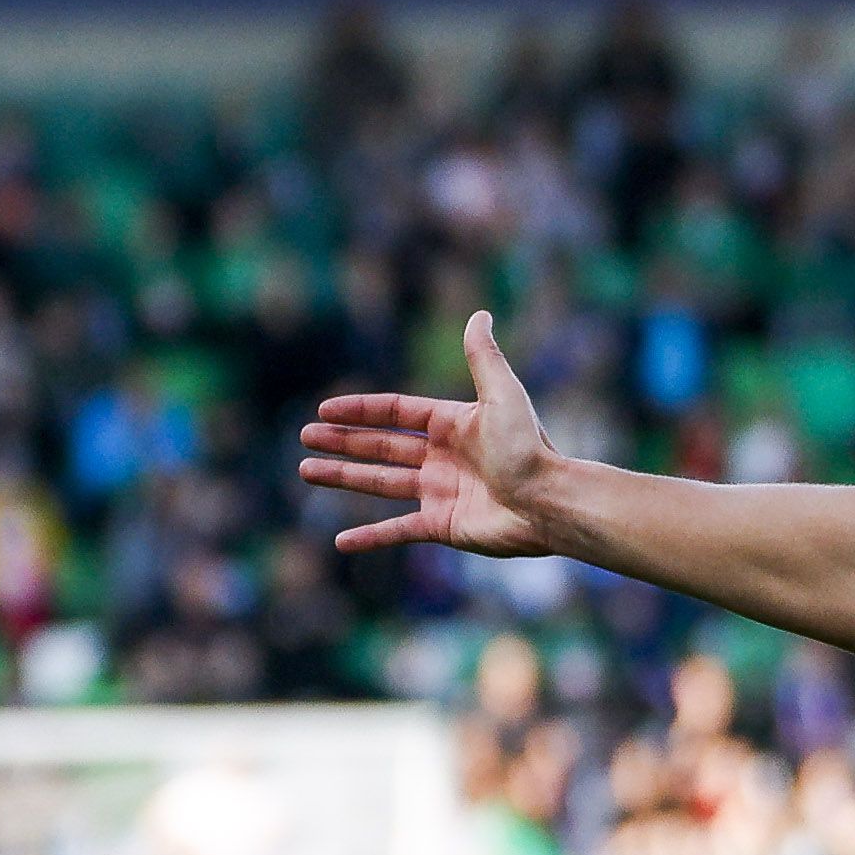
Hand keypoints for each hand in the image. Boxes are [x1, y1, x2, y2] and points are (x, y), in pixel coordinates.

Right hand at [301, 311, 562, 557]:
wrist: (549, 503)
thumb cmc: (529, 449)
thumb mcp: (502, 395)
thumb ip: (483, 357)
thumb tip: (479, 313)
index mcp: (453, 425)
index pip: (396, 413)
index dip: (360, 411)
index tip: (324, 410)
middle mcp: (443, 458)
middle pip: (381, 446)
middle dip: (342, 441)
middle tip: (304, 437)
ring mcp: (441, 492)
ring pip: (381, 483)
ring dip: (344, 477)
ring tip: (307, 470)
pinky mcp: (443, 525)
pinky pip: (398, 531)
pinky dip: (370, 537)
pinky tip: (341, 542)